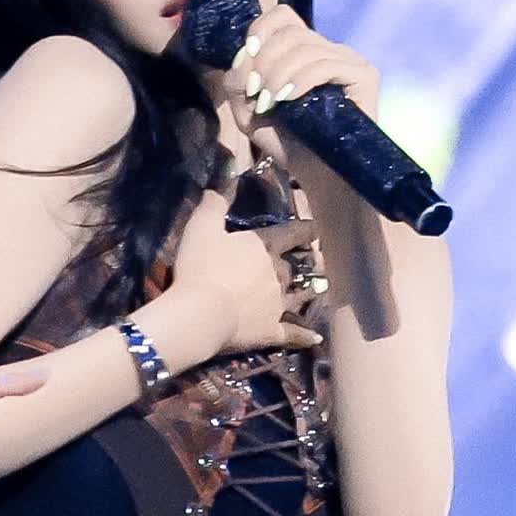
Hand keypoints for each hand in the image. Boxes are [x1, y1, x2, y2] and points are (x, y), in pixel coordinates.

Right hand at [171, 188, 323, 356]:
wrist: (199, 314)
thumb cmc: (199, 267)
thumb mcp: (202, 227)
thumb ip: (216, 202)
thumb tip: (227, 175)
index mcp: (265, 247)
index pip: (294, 233)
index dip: (305, 229)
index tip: (314, 227)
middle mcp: (279, 274)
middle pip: (299, 266)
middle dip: (306, 261)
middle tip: (312, 260)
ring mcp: (278, 305)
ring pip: (301, 296)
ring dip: (309, 291)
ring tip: (316, 289)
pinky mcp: (272, 331)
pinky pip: (294, 334)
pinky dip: (305, 336)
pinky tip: (315, 339)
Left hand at [221, 5, 379, 150]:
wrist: (318, 175)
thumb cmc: (286, 142)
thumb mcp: (247, 110)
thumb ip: (238, 80)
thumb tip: (245, 54)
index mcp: (302, 50)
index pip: (282, 15)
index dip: (259, 30)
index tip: (247, 59)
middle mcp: (328, 49)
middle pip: (290, 31)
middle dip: (264, 61)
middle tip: (257, 94)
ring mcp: (348, 60)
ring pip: (305, 47)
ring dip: (277, 75)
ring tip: (270, 103)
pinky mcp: (364, 76)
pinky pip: (325, 65)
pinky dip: (299, 81)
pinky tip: (288, 100)